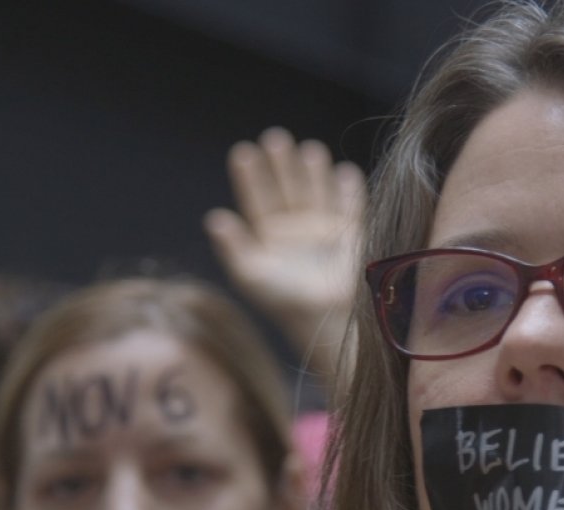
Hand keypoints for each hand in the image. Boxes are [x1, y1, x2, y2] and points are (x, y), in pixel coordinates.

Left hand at [203, 128, 364, 382]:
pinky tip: (343, 171)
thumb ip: (233, 246)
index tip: (244, 152)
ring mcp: (323, 230)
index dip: (250, 176)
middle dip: (281, 164)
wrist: (325, 318)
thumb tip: (214, 217)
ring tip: (309, 149)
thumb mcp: (250, 275)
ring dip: (312, 170)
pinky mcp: (350, 235)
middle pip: (286, 187)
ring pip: (316, 190)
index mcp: (268, 237)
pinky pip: (350, 206)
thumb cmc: (284, 300)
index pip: (256, 199)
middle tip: (275, 138)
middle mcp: (295, 229)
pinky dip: (348, 189)